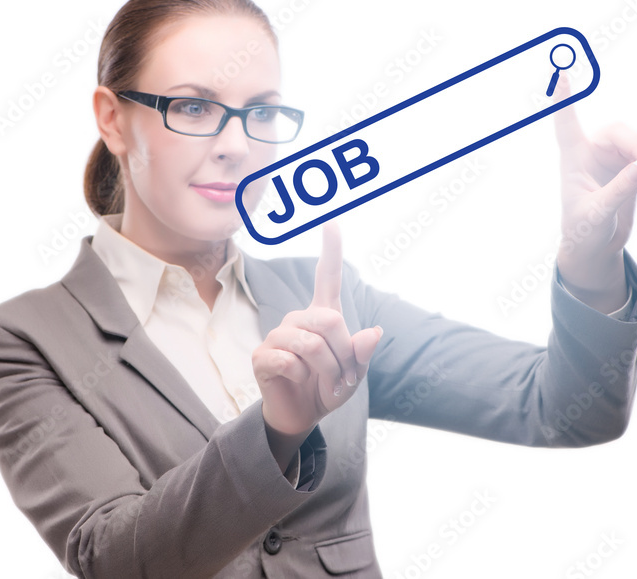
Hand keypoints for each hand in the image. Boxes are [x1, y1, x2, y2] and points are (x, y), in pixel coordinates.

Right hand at [253, 221, 382, 437]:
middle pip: (330, 320)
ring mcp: (277, 335)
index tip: (332, 222)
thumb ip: (362, 353)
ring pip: (311, 344)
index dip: (331, 251)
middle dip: (344, 353)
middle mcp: (298, 319)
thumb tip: (375, 332)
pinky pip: (290, 361)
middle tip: (343, 375)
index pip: (326, 277)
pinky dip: (303, 378)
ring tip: (327, 383)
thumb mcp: (354, 373)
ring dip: (328, 370)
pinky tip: (298, 381)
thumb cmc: (327, 387)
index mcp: (322, 316)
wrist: (301, 415)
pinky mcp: (262, 356)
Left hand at [551, 72, 636, 305]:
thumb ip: (618, 191)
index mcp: (573, 158)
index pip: (565, 122)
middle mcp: (592, 151)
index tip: (560, 72)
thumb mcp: (597, 216)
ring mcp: (613, 156)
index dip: (564, 98)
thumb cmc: (584, 231)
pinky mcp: (629, 165)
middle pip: (621, 131)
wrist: (595, 246)